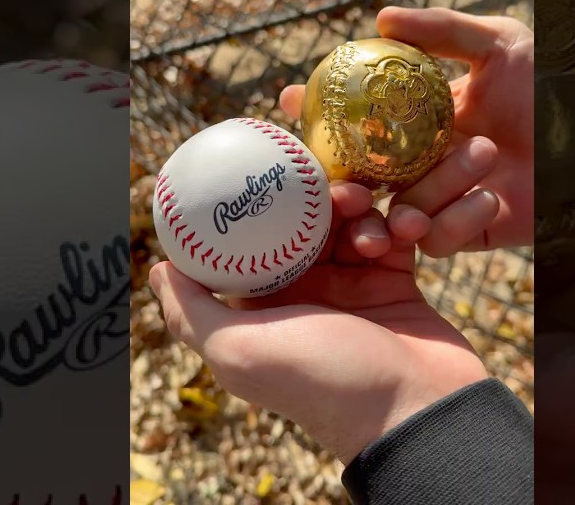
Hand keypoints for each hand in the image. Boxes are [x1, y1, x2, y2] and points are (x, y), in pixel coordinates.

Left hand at [149, 174, 491, 463]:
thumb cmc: (326, 383)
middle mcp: (303, 293)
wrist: (417, 408)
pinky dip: (395, 222)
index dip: (248, 205)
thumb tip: (157, 270)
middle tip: (327, 182)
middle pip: (298, 222)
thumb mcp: (241, 350)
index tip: (255, 166)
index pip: (245, 243)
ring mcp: (351, 285)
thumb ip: (192, 313)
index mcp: (262, 308)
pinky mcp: (395, 280)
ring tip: (366, 207)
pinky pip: (389, 233)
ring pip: (345, 220)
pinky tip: (404, 225)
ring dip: (356, 206)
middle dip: (310, 195)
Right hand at [280, 6, 533, 255]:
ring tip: (406, 208)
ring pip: (394, 217)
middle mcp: (419, 165)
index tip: (287, 99)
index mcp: (415, 123)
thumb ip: (442, 30)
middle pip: (357, 181)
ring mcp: (440, 202)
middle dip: (332, 187)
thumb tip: (381, 18)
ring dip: (402, 210)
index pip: (352, 122)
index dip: (316, 114)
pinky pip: (440, 241)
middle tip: (327, 181)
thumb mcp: (497, 43)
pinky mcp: (468, 234)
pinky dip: (455, 221)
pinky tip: (487, 196)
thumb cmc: (549, 81)